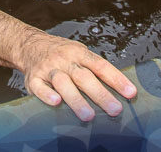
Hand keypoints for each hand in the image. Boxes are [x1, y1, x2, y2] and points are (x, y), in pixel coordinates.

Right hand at [19, 31, 135, 120]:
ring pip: (63, 82)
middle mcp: (64, 60)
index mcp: (79, 53)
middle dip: (100, 94)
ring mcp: (48, 68)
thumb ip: (94, 68)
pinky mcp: (33, 78)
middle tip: (115, 109)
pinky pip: (39, 87)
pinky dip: (47, 94)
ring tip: (88, 115)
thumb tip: (119, 89)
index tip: (130, 93)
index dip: (116, 79)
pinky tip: (56, 102)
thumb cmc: (61, 54)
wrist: (30, 45)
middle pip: (83, 76)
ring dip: (76, 99)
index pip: (100, 65)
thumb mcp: (79, 53)